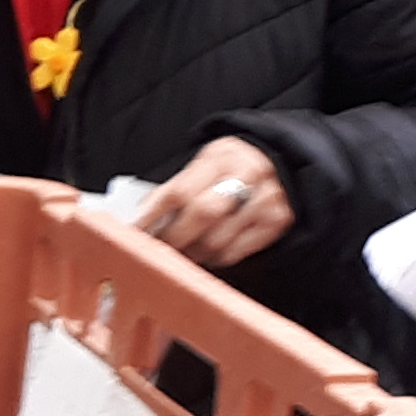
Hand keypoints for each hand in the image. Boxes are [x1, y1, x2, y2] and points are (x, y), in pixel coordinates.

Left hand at [130, 134, 291, 268]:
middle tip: (157, 249)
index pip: (179, 190)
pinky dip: (213, 258)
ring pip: (216, 241)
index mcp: (220, 158)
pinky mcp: (276, 222)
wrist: (281, 161)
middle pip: (201, 215)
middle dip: (172, 238)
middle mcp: (246, 176)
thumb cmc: (233, 165)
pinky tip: (206, 252)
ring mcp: (264, 201)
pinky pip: (234, 252)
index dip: (152, 215)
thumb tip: (142, 216)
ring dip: (191, 253)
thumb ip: (178, 185)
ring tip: (181, 251)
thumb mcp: (205, 162)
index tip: (135, 231)